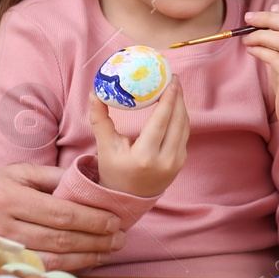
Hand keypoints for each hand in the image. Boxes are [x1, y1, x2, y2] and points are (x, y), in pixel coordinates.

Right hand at [0, 163, 124, 271]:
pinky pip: (38, 269)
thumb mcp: (18, 172)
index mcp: (9, 198)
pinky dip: (66, 267)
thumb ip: (54, 177)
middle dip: (95, 240)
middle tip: (120, 238)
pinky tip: (85, 262)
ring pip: (51, 259)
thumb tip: (91, 183)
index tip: (115, 220)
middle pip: (59, 239)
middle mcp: (3, 226)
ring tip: (109, 250)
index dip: (91, 220)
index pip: (61, 213)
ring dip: (85, 257)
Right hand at [88, 79, 189, 197]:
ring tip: (175, 89)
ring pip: (184, 127)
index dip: (169, 100)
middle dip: (178, 98)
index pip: (161, 123)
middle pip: (177, 122)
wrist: (126, 199)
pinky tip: (175, 106)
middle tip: (173, 79)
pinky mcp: (181, 163)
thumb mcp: (104, 147)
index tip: (171, 81)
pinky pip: (184, 135)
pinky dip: (181, 119)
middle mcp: (165, 161)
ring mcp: (176, 163)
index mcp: (145, 157)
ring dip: (181, 107)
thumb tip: (93, 93)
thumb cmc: (113, 171)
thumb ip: (100, 120)